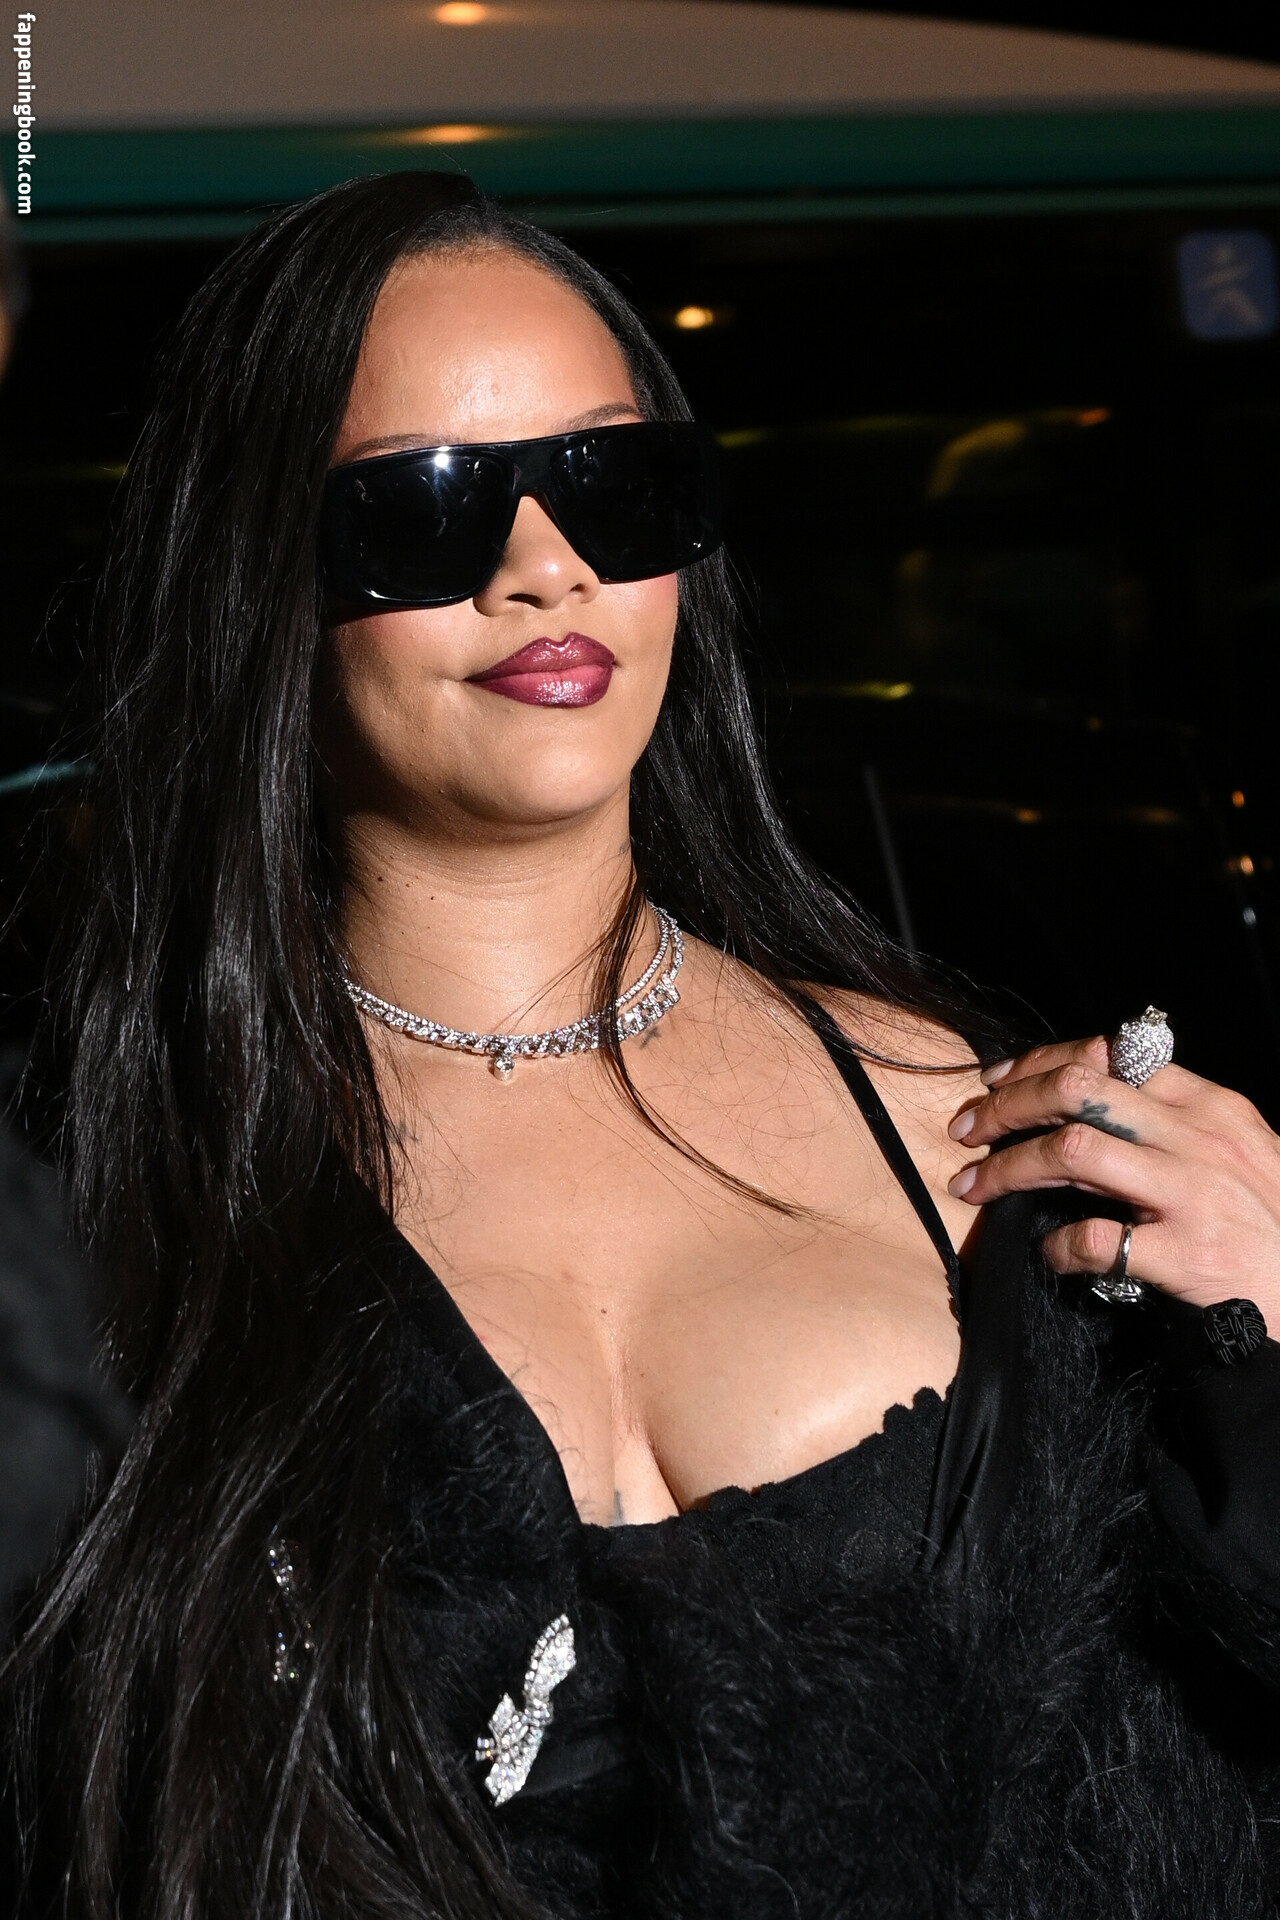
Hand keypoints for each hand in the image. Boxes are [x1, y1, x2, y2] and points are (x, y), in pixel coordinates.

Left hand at [945, 1036, 1279, 1335]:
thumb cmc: (1271, 1224)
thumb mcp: (1236, 1150)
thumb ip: (1174, 1122)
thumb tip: (1089, 1102)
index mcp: (1211, 1106)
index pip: (1111, 1056)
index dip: (1041, 1062)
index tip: (999, 1080)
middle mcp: (1199, 1138)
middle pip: (1078, 1090)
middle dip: (1007, 1104)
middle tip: (966, 1127)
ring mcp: (1191, 1193)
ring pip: (1071, 1151)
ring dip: (1007, 1166)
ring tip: (972, 1185)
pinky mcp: (1185, 1254)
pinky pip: (1094, 1238)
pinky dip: (1056, 1247)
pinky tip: (1048, 1254)